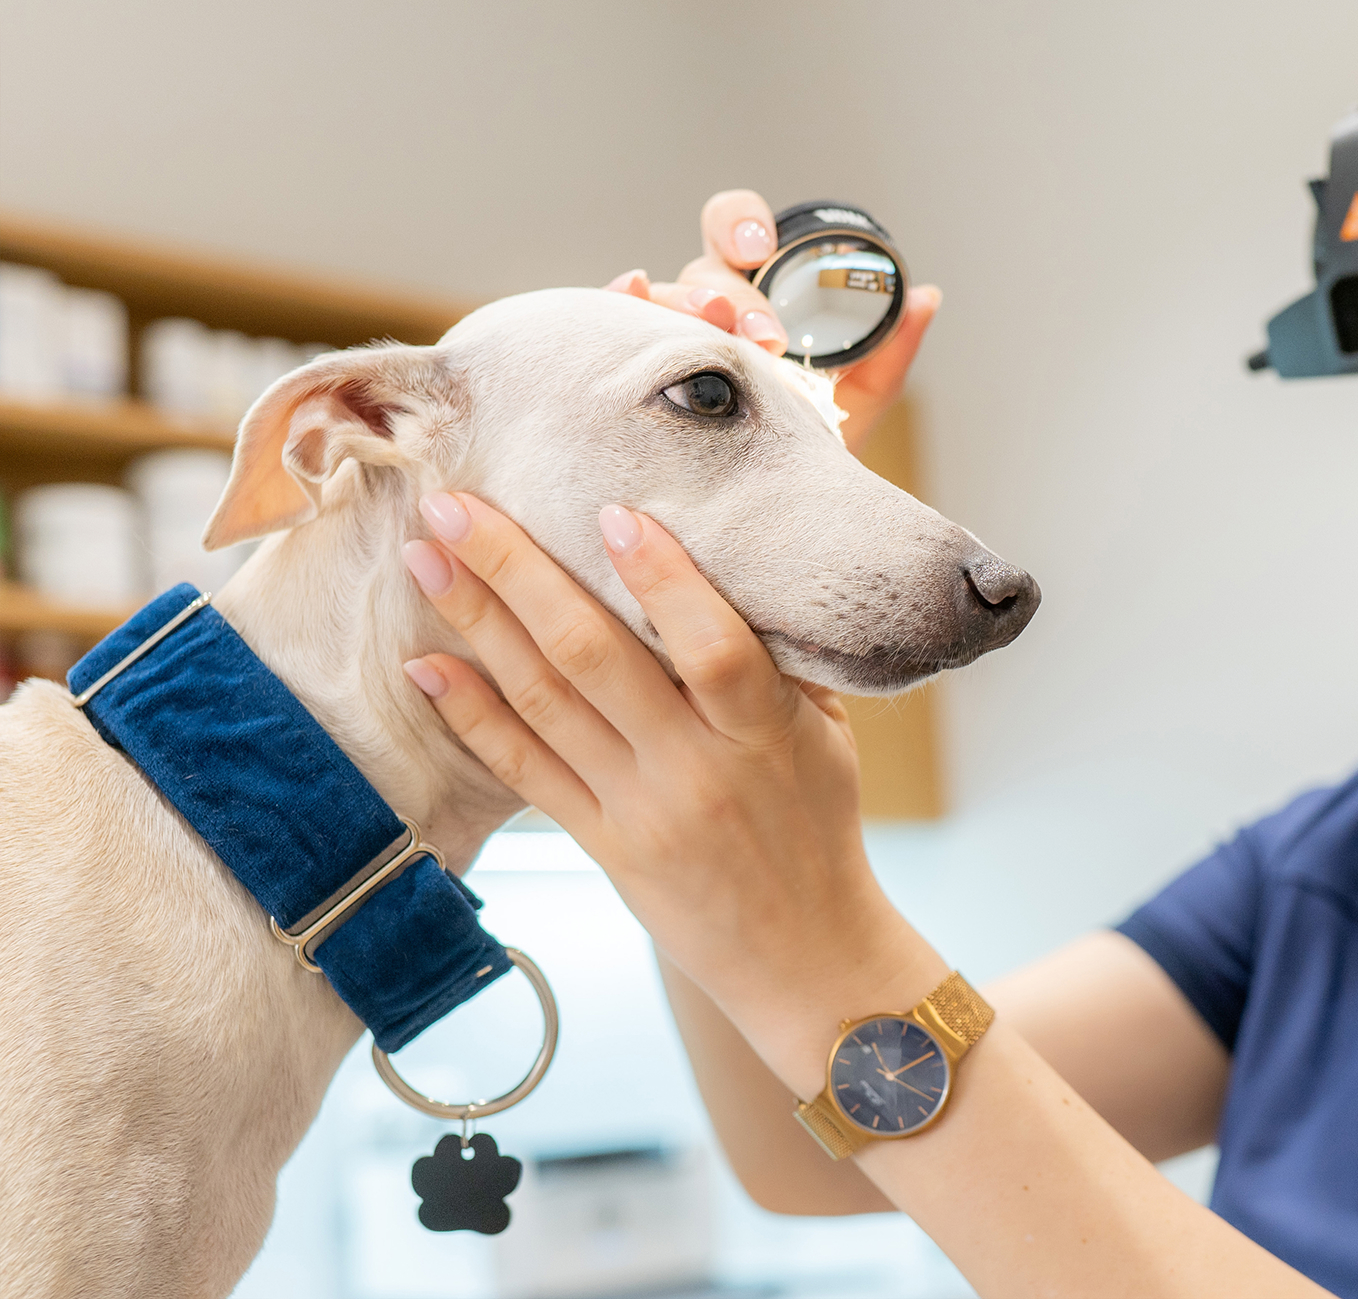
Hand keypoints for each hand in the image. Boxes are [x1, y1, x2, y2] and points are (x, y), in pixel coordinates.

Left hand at [399, 490, 944, 1083]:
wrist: (807, 956)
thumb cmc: (821, 827)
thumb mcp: (825, 734)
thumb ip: (778, 654)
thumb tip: (723, 557)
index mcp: (766, 734)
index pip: (716, 647)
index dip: (666, 579)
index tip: (614, 511)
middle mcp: (697, 769)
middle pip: (597, 657)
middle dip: (520, 572)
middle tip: (457, 506)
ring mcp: (643, 811)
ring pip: (546, 704)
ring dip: (478, 624)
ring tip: (425, 559)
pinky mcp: (604, 846)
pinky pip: (527, 772)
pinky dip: (472, 717)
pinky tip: (427, 666)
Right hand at [600, 188, 940, 452]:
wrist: (762, 530)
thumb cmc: (796, 458)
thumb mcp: (849, 407)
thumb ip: (887, 354)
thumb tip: (927, 296)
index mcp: (754, 301)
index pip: (740, 238)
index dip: (743, 226)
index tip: (761, 245)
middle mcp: (706, 313)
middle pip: (701, 265)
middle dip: (724, 285)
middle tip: (756, 328)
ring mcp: (661, 342)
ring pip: (660, 293)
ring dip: (680, 300)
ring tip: (704, 323)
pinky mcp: (629, 375)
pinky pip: (615, 327)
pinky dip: (621, 300)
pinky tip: (629, 292)